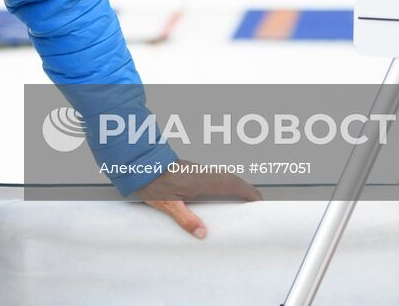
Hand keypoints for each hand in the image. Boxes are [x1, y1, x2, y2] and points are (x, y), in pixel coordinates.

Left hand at [134, 160, 260, 239]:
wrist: (140, 164)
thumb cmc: (152, 181)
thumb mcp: (168, 204)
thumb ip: (185, 219)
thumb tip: (203, 233)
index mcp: (202, 180)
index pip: (233, 183)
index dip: (248, 191)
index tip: (259, 201)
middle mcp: (203, 173)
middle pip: (232, 179)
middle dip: (247, 189)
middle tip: (256, 203)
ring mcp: (198, 170)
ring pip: (224, 176)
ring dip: (236, 185)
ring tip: (243, 200)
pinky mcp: (192, 170)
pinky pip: (215, 176)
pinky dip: (225, 183)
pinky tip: (221, 193)